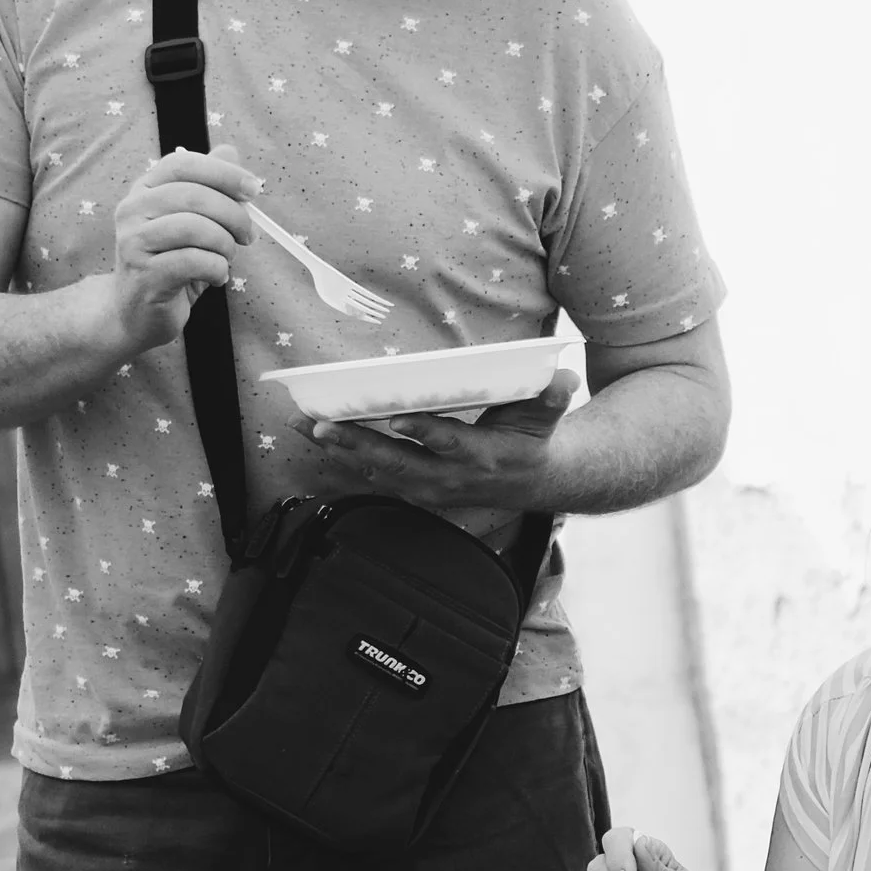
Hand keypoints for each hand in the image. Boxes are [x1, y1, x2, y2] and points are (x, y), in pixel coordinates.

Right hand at [107, 148, 258, 350]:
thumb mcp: (191, 222)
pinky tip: (217, 277)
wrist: (135, 312)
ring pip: (196, 228)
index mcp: (144, 190)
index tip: (253, 189)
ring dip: (225, 245)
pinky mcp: (145, 275)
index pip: (183, 164)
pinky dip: (218, 269)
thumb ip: (209, 187)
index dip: (223, 172)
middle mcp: (133, 210)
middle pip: (194, 195)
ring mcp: (134, 242)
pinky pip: (195, 262)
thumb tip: (229, 151)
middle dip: (234, 215)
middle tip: (249, 235)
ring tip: (227, 258)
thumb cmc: (169, 264)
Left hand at [300, 376, 573, 515]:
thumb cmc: (531, 440)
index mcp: (481, 457)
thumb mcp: (545, 418)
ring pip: (379, 472)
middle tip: (325, 426)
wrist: (531, 483)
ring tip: (308, 426)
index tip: (397, 419)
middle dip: (359, 444)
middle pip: (399, 463)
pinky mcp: (415, 491)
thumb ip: (551, 398)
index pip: (449, 445)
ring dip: (342, 451)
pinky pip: (375, 476)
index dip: (424, 434)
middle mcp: (450, 478)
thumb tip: (563, 379)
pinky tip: (319, 437)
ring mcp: (430, 489)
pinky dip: (345, 458)